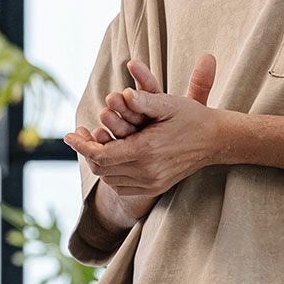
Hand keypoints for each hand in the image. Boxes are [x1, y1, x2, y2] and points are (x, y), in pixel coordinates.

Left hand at [63, 54, 219, 207]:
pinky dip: (111, 175)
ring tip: (92, 145)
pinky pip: (123, 187)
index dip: (81, 146)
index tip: (67, 135)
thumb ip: (143, 100)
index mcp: (147, 151)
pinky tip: (109, 159)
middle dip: (86, 152)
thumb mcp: (169, 103)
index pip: (102, 155)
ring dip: (98, 164)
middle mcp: (147, 172)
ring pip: (110, 180)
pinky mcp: (155, 188)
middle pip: (103, 169)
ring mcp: (152, 183)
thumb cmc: (191, 117)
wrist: (215, 141)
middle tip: (78, 136)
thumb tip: (122, 94)